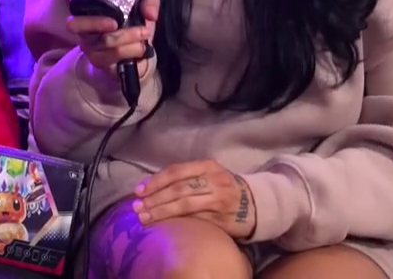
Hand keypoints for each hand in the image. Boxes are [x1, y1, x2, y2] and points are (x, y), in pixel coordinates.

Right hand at [63, 0, 159, 82]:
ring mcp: (89, 45)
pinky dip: (129, 50)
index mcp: (90, 8)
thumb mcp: (143, 12)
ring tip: (145, 33)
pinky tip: (141, 47)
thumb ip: (148, 4)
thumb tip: (150, 12)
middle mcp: (83, 27)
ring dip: (126, 36)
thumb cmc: (133, 28)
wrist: (136, 59)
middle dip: (95, 22)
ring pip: (101, 41)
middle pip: (74, 24)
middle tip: (116, 22)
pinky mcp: (98, 61)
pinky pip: (110, 56)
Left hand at [132, 161, 255, 238]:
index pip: (176, 172)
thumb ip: (185, 177)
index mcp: (209, 166)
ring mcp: (219, 201)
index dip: (156, 181)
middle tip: (137, 207)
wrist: (255, 204)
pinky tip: (165, 227)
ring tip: (145, 218)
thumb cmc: (223, 186)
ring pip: (185, 206)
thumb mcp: (208, 174)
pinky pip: (196, 221)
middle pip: (178, 190)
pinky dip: (178, 223)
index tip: (138, 191)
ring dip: (162, 213)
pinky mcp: (222, 220)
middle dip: (155, 199)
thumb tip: (150, 187)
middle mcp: (215, 181)